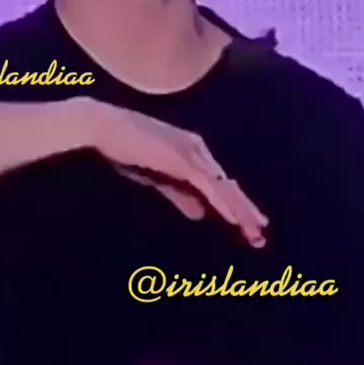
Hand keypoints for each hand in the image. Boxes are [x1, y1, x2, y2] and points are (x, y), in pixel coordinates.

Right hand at [84, 99, 267, 247]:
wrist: (104, 127)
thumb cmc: (124, 148)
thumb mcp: (156, 177)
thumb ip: (179, 194)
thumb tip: (201, 215)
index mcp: (193, 152)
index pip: (220, 183)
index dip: (236, 206)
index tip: (249, 227)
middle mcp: (198, 149)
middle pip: (227, 185)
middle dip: (245, 212)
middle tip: (259, 237)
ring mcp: (191, 151)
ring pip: (223, 187)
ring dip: (240, 212)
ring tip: (254, 234)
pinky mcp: (182, 157)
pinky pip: (208, 185)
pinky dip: (222, 203)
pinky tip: (234, 219)